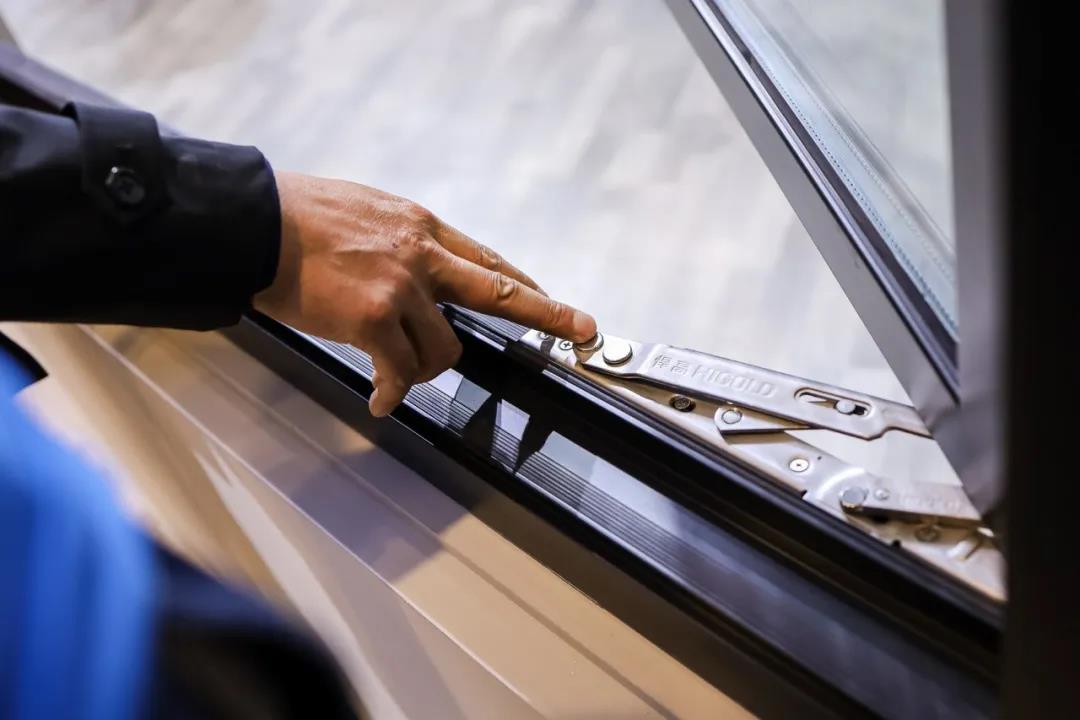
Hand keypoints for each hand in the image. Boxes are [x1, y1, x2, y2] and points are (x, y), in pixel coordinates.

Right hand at [255, 171, 596, 415]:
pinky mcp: (374, 319)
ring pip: (445, 349)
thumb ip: (399, 241)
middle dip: (549, 313)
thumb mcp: (365, 211)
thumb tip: (413, 272)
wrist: (253, 221)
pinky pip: (399, 372)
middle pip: (499, 291)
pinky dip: (391, 392)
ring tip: (395, 375)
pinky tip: (379, 400)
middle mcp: (421, 254)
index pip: (487, 260)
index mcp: (421, 226)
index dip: (525, 284)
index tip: (555, 299)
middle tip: (583, 329)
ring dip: (424, 369)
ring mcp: (401, 288)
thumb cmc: (297, 216)